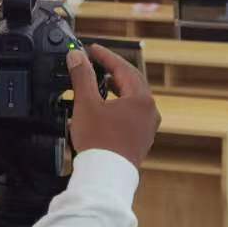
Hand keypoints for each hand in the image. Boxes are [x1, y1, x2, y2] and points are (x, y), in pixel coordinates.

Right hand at [66, 44, 159, 170]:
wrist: (105, 177)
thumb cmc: (99, 142)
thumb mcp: (86, 104)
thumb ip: (82, 76)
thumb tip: (77, 57)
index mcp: (141, 99)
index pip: (123, 67)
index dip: (105, 56)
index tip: (92, 49)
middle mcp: (150, 111)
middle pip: (132, 82)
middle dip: (113, 70)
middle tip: (96, 62)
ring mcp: (147, 127)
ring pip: (133, 99)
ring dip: (116, 88)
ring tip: (99, 83)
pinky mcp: (141, 140)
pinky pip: (132, 115)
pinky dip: (119, 105)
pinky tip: (105, 108)